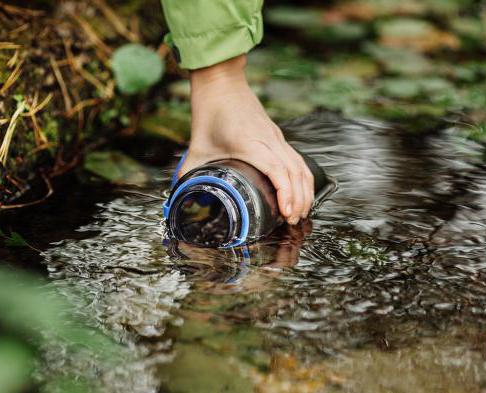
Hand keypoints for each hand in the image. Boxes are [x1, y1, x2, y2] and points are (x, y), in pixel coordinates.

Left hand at [181, 55, 313, 224]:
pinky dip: (303, 179)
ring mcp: (276, 138)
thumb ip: (188, 173)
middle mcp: (268, 140)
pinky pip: (298, 160)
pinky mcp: (278, 137)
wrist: (222, 83)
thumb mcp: (196, 147)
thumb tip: (180, 196)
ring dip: (304, 191)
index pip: (277, 170)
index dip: (285, 193)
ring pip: (300, 166)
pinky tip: (301, 193)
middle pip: (295, 172)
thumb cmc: (210, 111)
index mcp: (250, 143)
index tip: (286, 212)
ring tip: (299, 213)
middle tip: (293, 221)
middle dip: (298, 199)